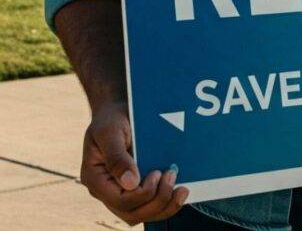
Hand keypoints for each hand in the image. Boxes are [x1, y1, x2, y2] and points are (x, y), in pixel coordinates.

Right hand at [81, 101, 187, 223]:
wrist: (117, 109)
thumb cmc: (111, 118)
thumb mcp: (110, 131)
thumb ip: (117, 157)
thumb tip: (130, 183)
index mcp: (96, 180)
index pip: (120, 201)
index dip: (142, 194)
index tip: (157, 173)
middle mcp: (108, 191)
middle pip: (132, 213)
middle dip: (157, 201)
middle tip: (173, 176)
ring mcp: (121, 191)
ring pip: (142, 213)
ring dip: (164, 206)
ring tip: (182, 190)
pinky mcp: (135, 186)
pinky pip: (149, 203)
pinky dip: (166, 201)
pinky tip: (180, 189)